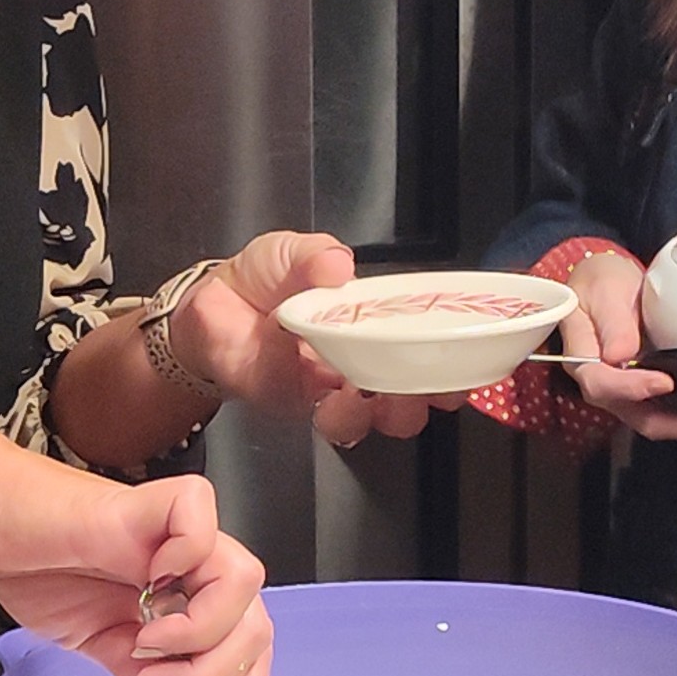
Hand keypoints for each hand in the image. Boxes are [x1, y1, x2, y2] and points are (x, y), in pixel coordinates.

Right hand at [0, 449, 271, 675]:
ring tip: (145, 640)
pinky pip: (201, 520)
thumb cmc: (39, 567)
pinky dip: (187, 554)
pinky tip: (151, 576)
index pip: (246, 655)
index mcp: (189, 600)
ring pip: (244, 581)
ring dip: (199, 629)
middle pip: (256, 627)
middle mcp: (194, 568)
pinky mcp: (151, 504)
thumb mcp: (98, 645)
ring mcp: (177, 536)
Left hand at [172, 229, 444, 447]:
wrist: (210, 308)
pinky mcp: (306, 406)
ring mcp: (338, 386)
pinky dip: (346, 417)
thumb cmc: (260, 278)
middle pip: (416, 387)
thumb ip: (313, 255)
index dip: (452, 353)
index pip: (425, 339)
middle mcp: (365, 357)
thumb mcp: (288, 252)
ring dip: (393, 411)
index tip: (467, 358)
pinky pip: (337, 423)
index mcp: (373, 318)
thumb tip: (339, 265)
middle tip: (431, 388)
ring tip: (383, 395)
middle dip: (433, 393)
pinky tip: (338, 402)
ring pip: (382, 414)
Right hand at [551, 247, 676, 443]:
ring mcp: (637, 392)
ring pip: (670, 421)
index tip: (664, 382)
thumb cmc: (597, 285)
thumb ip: (612, 322)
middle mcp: (613, 388)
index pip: (605, 387)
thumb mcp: (602, 292)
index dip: (634, 389)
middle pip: (646, 419)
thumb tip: (620, 354)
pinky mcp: (656, 388)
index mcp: (589, 365)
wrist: (604, 285)